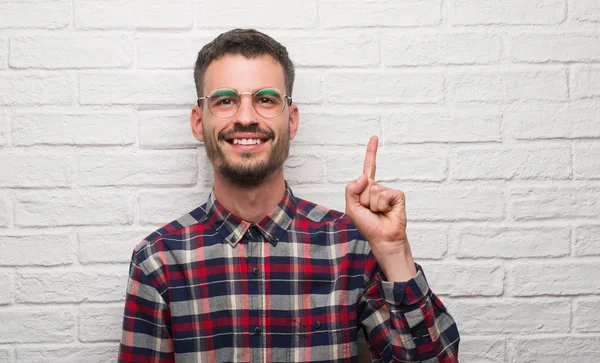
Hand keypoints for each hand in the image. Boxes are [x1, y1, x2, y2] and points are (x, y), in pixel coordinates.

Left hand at [345, 136, 415, 280]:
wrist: (383, 238)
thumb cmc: (368, 225)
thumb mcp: (351, 208)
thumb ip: (351, 190)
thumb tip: (363, 177)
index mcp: (367, 188)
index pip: (369, 167)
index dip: (371, 152)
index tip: (375, 137)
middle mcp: (378, 187)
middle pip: (364, 184)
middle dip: (363, 200)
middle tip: (370, 211)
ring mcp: (388, 191)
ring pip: (373, 190)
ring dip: (372, 205)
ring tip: (377, 213)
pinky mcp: (397, 196)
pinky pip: (384, 195)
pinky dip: (382, 206)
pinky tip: (387, 212)